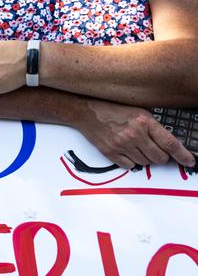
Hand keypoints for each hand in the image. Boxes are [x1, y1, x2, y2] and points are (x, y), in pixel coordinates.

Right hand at [76, 99, 194, 168]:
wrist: (87, 111)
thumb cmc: (113, 109)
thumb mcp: (139, 111)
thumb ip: (154, 128)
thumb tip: (168, 145)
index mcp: (144, 121)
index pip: (170, 143)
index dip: (183, 155)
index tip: (189, 161)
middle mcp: (134, 134)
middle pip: (159, 158)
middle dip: (161, 157)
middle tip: (155, 150)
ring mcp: (122, 144)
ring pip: (145, 163)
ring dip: (144, 158)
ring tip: (135, 145)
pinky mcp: (110, 152)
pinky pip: (129, 166)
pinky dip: (130, 161)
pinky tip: (125, 150)